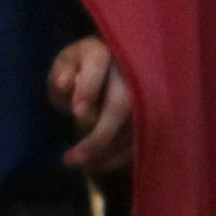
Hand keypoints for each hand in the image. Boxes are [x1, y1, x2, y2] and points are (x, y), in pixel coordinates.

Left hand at [49, 36, 135, 173]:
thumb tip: (65, 83)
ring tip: (79, 163)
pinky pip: (140, 139)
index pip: (97, 63)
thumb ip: (62, 70)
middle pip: (121, 105)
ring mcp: (148, 94)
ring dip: (107, 151)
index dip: (88, 88)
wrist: (119, 61)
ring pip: (133, 127)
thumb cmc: (84, 64)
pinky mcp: (154, 115)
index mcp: (104, 49)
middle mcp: (131, 71)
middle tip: (72, 158)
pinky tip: (97, 166)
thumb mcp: (67, 60)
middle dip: (98, 135)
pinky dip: (120, 156)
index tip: (76, 112)